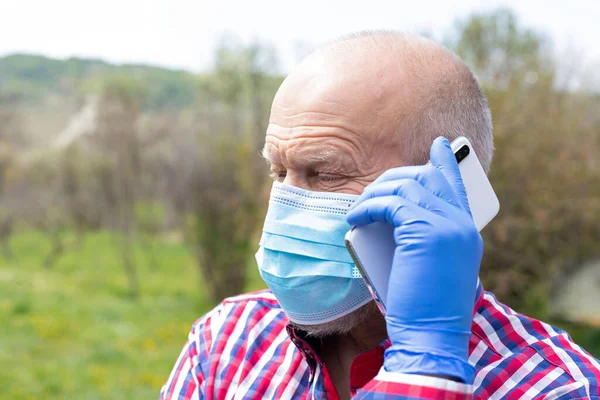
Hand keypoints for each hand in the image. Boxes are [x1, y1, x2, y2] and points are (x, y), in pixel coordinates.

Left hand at [346, 137, 482, 382]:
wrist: (431, 338)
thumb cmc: (422, 310)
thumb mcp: (428, 267)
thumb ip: (422, 238)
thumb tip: (393, 217)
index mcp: (465, 232)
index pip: (456, 185)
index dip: (445, 162)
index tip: (438, 144)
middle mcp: (462, 223)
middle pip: (427, 178)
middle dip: (395, 178)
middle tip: (372, 192)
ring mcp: (448, 225)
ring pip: (407, 186)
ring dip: (376, 193)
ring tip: (358, 210)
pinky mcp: (426, 231)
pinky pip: (391, 203)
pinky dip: (369, 206)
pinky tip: (355, 218)